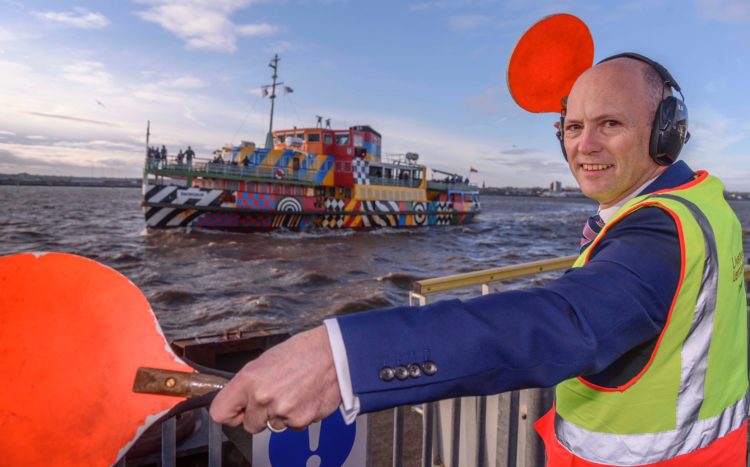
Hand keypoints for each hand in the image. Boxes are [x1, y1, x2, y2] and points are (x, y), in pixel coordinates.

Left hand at [209, 325, 341, 432]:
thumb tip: (239, 400)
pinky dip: (298, 416)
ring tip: (294, 392)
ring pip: (273, 426)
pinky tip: (305, 397)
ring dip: (281, 415)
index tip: (238, 412)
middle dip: (260, 416)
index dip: (231, 414)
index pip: (220, 413)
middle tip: (275, 397)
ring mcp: (281, 411)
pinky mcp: (300, 420)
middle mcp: (262, 398)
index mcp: (249, 380)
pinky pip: (293, 426)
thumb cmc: (302, 352)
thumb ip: (248, 384)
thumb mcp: (265, 360)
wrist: (334, 354)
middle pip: (249, 425)